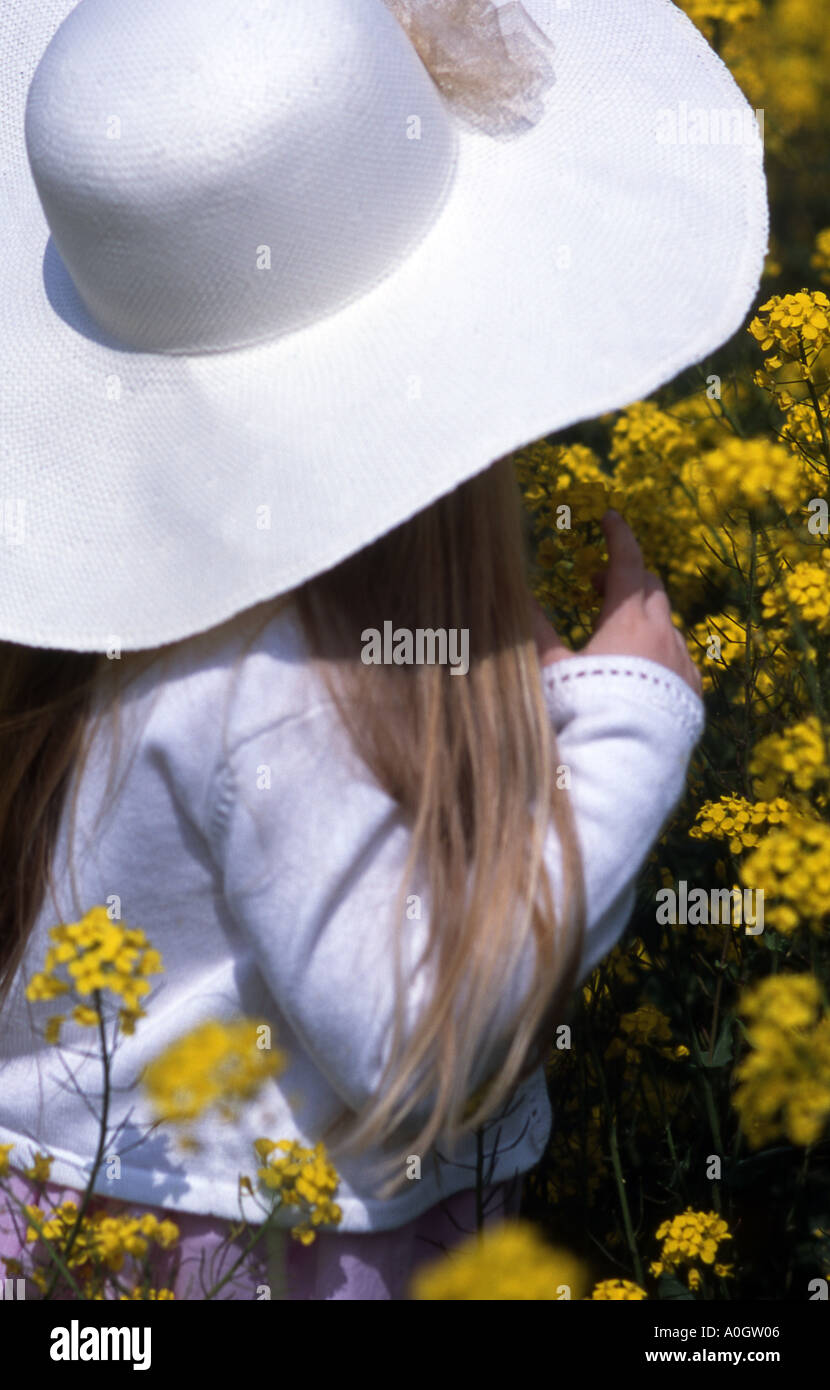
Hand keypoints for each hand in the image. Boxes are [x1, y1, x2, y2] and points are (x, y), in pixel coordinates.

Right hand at [531, 510, 702, 696]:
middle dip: (625, 579)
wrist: (625, 759)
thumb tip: (517, 597)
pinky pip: (679, 656)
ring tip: (614, 636)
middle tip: (596, 587)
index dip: (618, 536)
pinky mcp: (693, 689)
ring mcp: (682, 661)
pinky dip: (659, 649)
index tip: (609, 517)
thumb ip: (537, 631)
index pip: (627, 562)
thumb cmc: (584, 708)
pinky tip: (641, 670)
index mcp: (628, 619)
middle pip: (650, 588)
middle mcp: (663, 633)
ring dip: (642, 618)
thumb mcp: (553, 669)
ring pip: (666, 623)